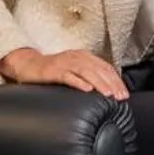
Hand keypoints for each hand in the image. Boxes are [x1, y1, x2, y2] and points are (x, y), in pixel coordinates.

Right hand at [0, 46, 128, 99]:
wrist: (29, 65)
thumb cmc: (54, 70)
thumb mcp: (75, 70)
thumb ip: (89, 76)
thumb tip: (108, 90)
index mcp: (85, 57)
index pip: (106, 68)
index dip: (117, 81)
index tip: (124, 95)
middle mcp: (77, 57)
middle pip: (99, 70)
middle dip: (112, 84)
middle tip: (120, 97)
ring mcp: (65, 63)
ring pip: (87, 72)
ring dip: (99, 83)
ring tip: (108, 94)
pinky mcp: (54, 71)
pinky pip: (68, 76)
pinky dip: (79, 82)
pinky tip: (87, 90)